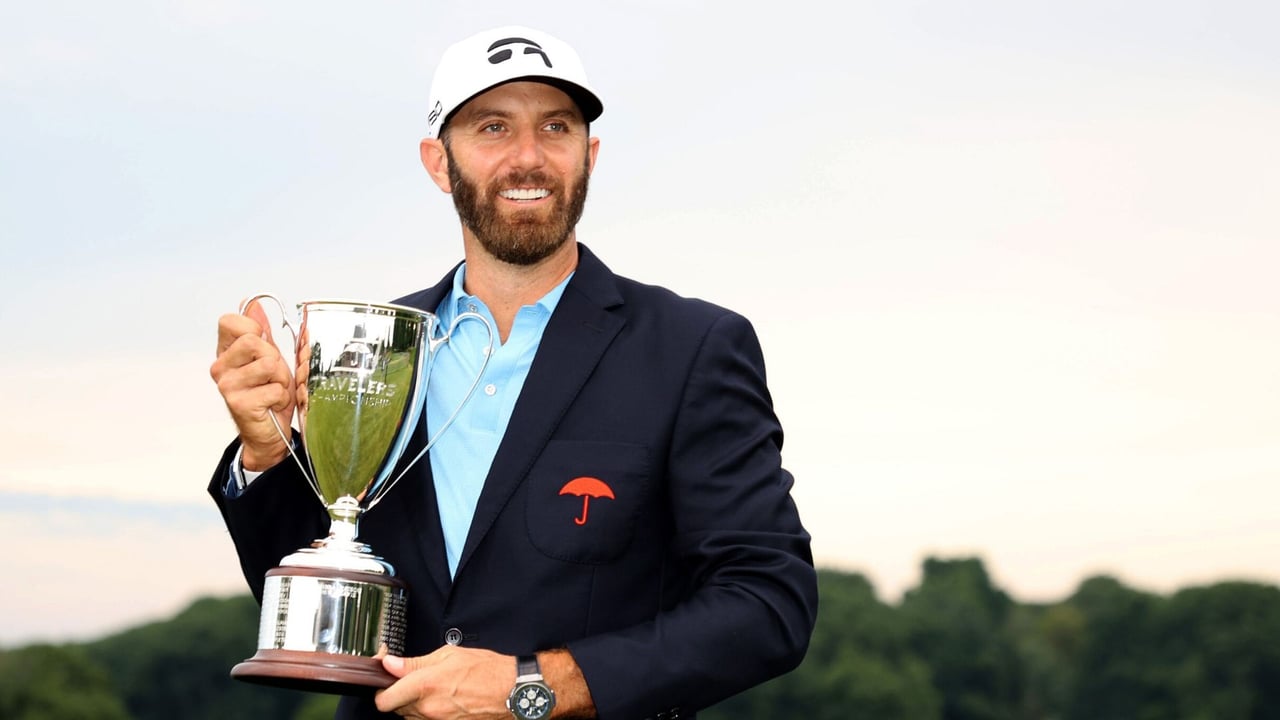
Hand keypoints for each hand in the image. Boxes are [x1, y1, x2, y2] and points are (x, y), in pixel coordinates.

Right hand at [209, 299, 294, 469]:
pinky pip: (274, 388)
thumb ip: (262, 331)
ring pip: (268, 364)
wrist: (271, 433)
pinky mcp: (238, 403)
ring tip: (274, 390)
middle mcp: (220, 367)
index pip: (230, 321)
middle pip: (253, 340)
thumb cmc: (270, 394)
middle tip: (273, 375)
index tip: (262, 343)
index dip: (253, 328)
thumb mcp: (269, 357)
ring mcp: (226, 385)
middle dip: (274, 357)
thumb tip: (252, 303)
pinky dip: (281, 397)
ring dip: (281, 379)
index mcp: (226, 351)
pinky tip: (272, 405)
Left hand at [375, 646, 512, 718]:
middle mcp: (428, 709)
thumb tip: (390, 664)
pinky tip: (443, 700)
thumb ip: (414, 662)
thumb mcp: (448, 655)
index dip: (381, 689)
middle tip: (412, 680)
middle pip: (396, 708)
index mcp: (425, 685)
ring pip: (410, 717)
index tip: (386, 678)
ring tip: (434, 689)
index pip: (384, 699)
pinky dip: (429, 713)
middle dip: (399, 694)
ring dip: (414, 705)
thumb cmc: (486, 670)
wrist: (511, 691)